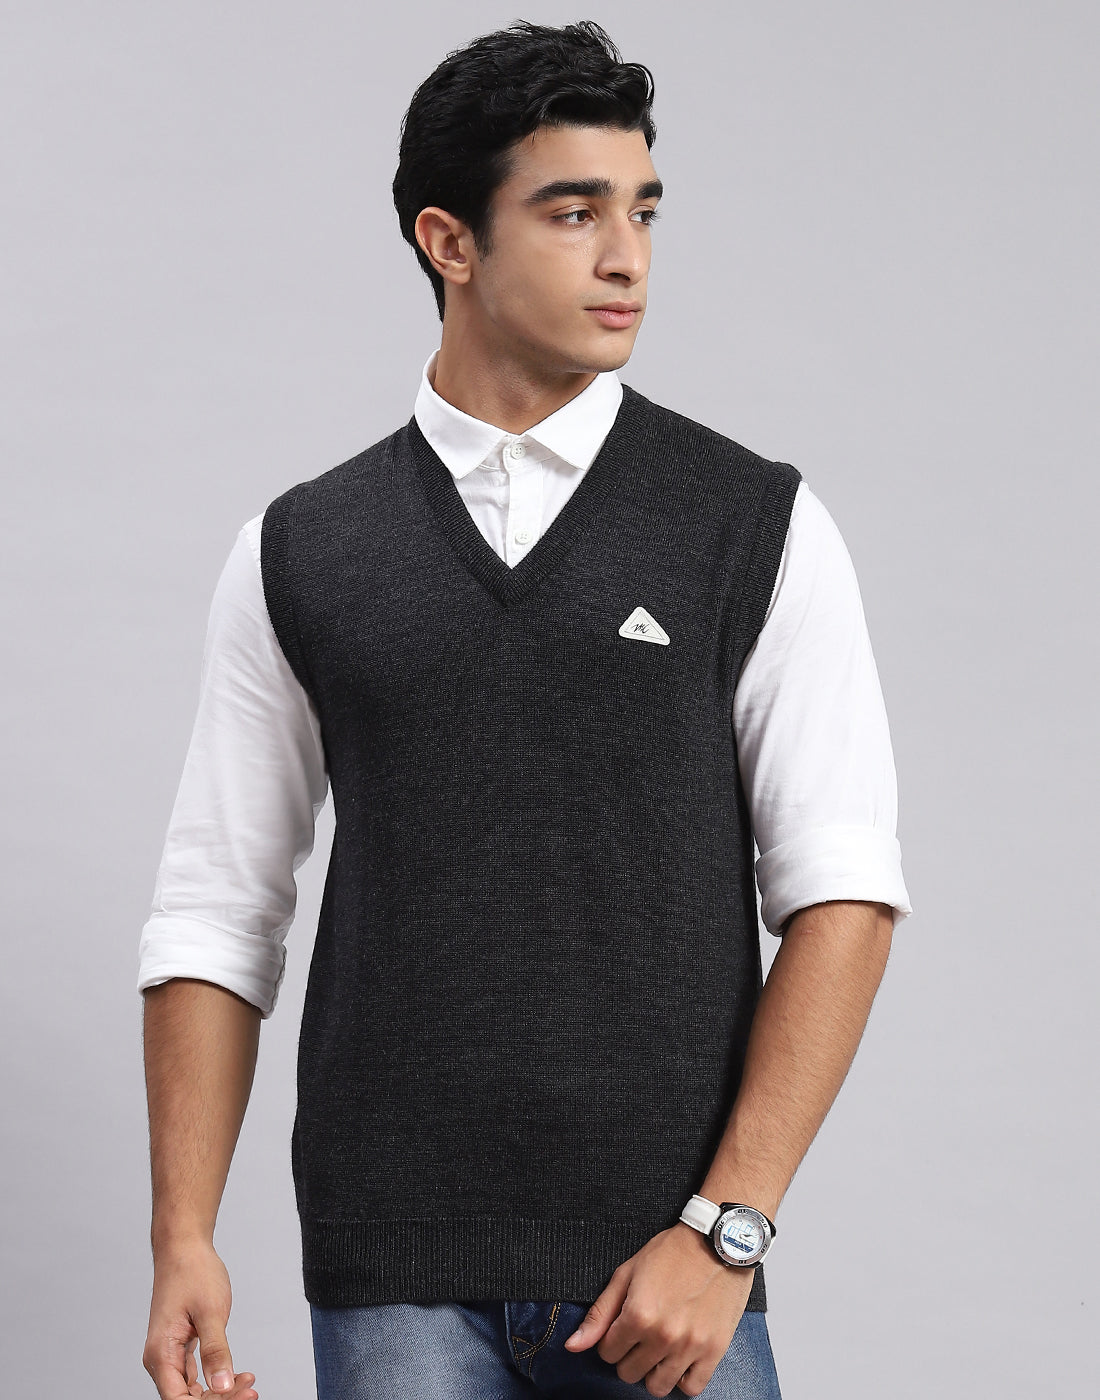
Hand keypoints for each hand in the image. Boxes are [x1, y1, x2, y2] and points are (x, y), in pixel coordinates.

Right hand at [142, 1238, 257, 1399]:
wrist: (184, 1247)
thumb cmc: (193, 1272)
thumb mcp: (211, 1311)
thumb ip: (216, 1351)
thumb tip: (223, 1386)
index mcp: (161, 1354)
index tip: (240, 1397)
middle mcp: (160, 1359)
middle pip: (186, 1399)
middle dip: (219, 1398)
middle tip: (251, 1391)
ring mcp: (168, 1354)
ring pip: (192, 1390)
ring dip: (219, 1391)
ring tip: (248, 1384)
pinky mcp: (179, 1347)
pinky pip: (195, 1375)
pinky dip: (215, 1377)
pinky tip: (237, 1375)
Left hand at [563, 1223, 753, 1396]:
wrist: (717, 1243)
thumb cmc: (671, 1253)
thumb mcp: (627, 1274)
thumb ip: (599, 1314)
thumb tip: (572, 1346)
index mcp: (638, 1315)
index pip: (607, 1353)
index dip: (611, 1340)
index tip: (622, 1328)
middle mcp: (663, 1335)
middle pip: (629, 1373)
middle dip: (629, 1356)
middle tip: (640, 1335)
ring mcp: (690, 1346)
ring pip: (657, 1387)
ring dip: (653, 1371)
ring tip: (659, 1349)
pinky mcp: (714, 1351)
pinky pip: (691, 1388)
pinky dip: (682, 1378)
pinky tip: (679, 1359)